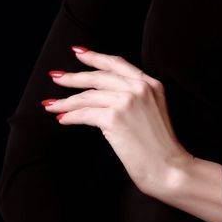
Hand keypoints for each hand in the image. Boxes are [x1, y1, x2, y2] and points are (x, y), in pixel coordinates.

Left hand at [44, 46, 191, 196]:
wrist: (170, 168)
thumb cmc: (160, 147)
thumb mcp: (152, 111)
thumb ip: (134, 97)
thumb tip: (101, 96)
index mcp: (151, 83)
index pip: (117, 63)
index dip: (95, 56)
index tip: (79, 52)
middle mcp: (139, 88)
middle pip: (98, 77)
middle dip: (73, 77)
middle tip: (56, 78)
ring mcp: (127, 101)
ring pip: (88, 96)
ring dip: (66, 102)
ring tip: (51, 105)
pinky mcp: (115, 117)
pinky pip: (85, 114)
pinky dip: (70, 117)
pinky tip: (62, 119)